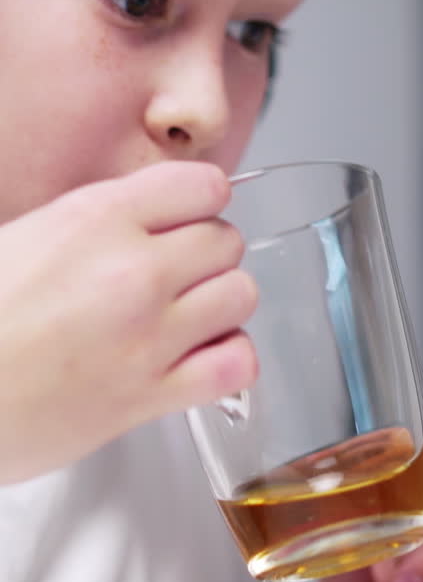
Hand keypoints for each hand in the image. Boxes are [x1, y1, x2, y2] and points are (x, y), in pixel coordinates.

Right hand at [0, 161, 256, 482]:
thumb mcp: (20, 238)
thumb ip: (91, 223)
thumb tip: (137, 221)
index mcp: (96, 218)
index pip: (203, 185)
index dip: (198, 204)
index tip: (183, 220)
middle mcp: (133, 270)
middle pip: (227, 240)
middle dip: (208, 255)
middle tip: (178, 275)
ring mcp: (147, 335)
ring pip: (241, 296)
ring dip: (222, 305)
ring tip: (190, 317)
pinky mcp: (149, 396)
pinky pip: (235, 365)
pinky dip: (229, 360)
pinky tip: (199, 360)